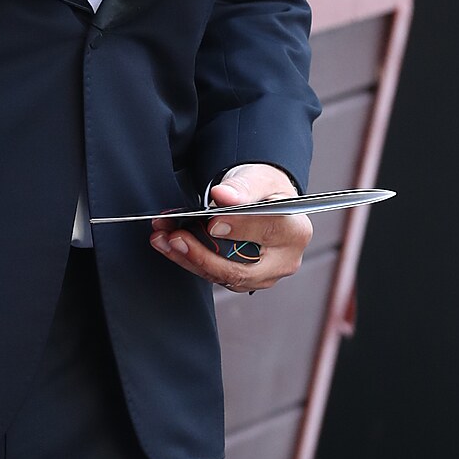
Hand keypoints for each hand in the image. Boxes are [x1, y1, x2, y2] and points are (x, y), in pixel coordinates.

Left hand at [152, 163, 311, 295]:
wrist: (260, 202)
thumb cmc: (263, 190)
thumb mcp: (258, 178)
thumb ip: (243, 188)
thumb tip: (223, 196)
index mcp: (295, 232)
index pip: (268, 232)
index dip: (239, 228)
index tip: (211, 222)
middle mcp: (283, 261)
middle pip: (241, 268)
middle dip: (203, 254)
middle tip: (176, 237)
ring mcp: (262, 275)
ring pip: (222, 276)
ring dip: (188, 257)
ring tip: (163, 238)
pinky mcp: (241, 280)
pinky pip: (213, 276)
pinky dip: (188, 259)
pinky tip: (169, 244)